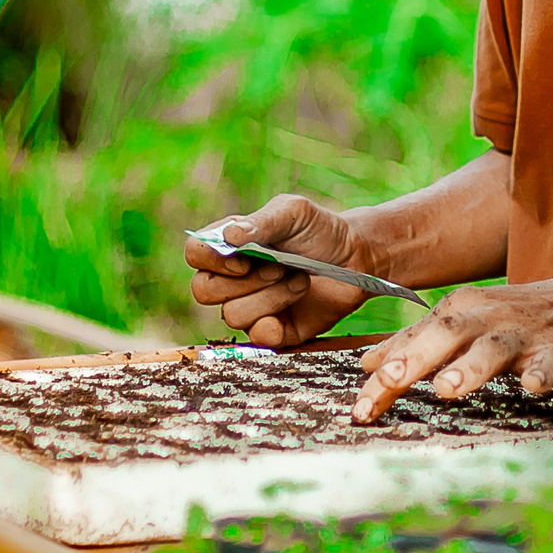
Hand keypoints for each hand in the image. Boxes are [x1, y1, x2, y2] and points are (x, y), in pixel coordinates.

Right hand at [185, 193, 374, 348]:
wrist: (357, 259)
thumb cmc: (321, 230)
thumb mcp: (294, 213)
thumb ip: (262, 221)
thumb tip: (229, 237)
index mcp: (230, 245)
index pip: (194, 253)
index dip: (210, 259)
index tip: (243, 258)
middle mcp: (232, 279)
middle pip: (203, 290)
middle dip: (244, 281)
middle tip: (279, 267)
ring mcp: (250, 307)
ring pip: (232, 315)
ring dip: (270, 297)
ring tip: (300, 280)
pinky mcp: (272, 331)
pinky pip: (256, 339)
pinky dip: (274, 325)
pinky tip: (298, 303)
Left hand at [350, 275, 552, 422]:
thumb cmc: (518, 318)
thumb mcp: (464, 319)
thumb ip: (418, 341)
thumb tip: (368, 362)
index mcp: (460, 310)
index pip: (413, 339)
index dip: (383, 372)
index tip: (358, 408)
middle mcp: (487, 317)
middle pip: (445, 335)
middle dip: (414, 358)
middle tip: (388, 382)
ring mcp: (524, 334)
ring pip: (493, 349)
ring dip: (469, 368)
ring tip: (446, 389)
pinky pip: (550, 364)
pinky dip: (541, 375)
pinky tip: (534, 387)